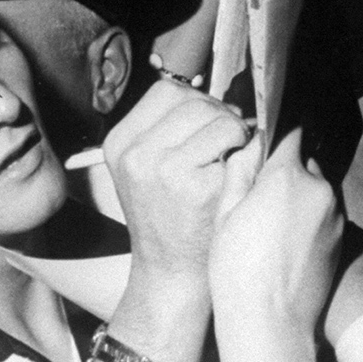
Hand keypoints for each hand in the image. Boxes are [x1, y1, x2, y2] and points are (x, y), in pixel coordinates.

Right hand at [104, 79, 253, 284]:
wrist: (172, 271)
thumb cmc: (170, 217)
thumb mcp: (147, 169)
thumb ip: (167, 130)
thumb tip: (211, 94)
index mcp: (119, 143)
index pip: (166, 90)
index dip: (197, 101)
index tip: (209, 123)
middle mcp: (135, 153)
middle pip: (193, 100)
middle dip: (220, 114)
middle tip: (230, 141)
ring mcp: (161, 168)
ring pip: (215, 116)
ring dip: (235, 131)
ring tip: (232, 157)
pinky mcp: (192, 183)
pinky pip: (231, 142)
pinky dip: (243, 152)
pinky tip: (235, 175)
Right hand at [210, 134, 342, 343]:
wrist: (271, 321)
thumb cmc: (239, 271)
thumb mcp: (225, 215)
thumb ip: (240, 173)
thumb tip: (250, 147)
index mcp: (286, 176)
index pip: (290, 133)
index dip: (276, 136)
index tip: (265, 145)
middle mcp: (319, 188)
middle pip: (305, 162)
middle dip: (286, 171)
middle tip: (261, 195)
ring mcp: (335, 213)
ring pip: (317, 188)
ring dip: (300, 195)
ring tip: (273, 225)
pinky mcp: (343, 237)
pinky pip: (325, 213)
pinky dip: (310, 217)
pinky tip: (287, 242)